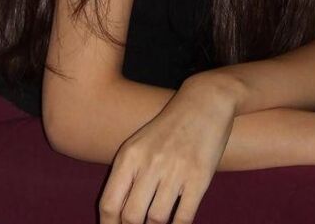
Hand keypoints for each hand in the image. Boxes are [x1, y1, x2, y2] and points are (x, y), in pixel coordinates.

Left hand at [99, 75, 236, 223]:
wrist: (204, 102)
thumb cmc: (169, 128)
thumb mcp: (140, 144)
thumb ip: (127, 177)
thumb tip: (118, 216)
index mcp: (130, 155)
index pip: (109, 204)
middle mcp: (150, 163)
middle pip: (131, 217)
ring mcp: (176, 170)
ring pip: (157, 220)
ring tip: (157, 223)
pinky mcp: (199, 177)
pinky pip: (183, 217)